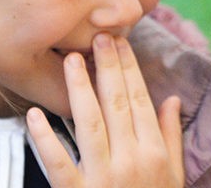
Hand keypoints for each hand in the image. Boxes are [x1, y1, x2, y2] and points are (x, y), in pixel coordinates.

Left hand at [27, 33, 184, 186]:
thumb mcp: (174, 177)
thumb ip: (172, 138)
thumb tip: (172, 100)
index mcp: (155, 153)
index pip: (139, 100)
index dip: (129, 69)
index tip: (119, 42)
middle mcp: (131, 160)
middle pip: (116, 104)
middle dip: (106, 68)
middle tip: (97, 37)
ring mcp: (102, 178)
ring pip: (89, 123)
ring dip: (79, 89)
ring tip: (71, 60)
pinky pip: (57, 163)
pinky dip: (44, 139)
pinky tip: (36, 115)